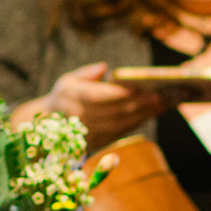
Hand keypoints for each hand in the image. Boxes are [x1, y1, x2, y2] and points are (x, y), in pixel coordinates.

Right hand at [38, 63, 162, 150]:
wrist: (50, 125)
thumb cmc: (65, 96)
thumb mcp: (68, 79)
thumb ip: (87, 73)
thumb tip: (104, 68)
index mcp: (71, 96)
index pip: (98, 96)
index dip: (119, 94)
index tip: (139, 88)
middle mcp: (79, 116)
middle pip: (114, 111)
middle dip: (139, 104)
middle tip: (160, 96)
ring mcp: (87, 132)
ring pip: (120, 124)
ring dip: (142, 115)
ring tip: (160, 104)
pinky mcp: (95, 143)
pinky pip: (119, 133)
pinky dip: (136, 123)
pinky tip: (149, 114)